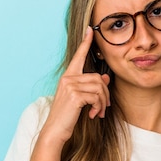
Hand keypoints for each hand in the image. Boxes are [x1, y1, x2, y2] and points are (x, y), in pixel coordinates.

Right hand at [42, 27, 110, 141]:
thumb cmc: (67, 116)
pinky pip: (96, 97)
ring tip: (99, 112)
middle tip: (104, 107)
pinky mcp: (74, 96)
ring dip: (103, 102)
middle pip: (97, 78)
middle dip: (105, 93)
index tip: (90, 30)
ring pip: (99, 87)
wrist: (55, 130)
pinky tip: (93, 115)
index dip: (85, 43)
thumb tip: (104, 77)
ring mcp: (70, 86)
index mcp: (68, 77)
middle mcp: (68, 78)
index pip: (78, 56)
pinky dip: (99, 107)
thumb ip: (91, 87)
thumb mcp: (80, 99)